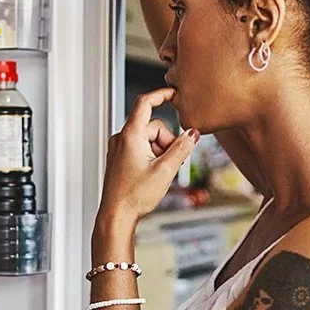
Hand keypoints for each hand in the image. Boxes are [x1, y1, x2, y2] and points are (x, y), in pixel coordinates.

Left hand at [98, 88, 199, 230]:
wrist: (116, 216)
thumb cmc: (134, 196)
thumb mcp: (165, 171)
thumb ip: (181, 149)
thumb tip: (193, 134)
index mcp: (130, 136)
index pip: (145, 103)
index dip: (161, 95)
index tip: (174, 93)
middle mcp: (122, 139)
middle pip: (153, 126)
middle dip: (168, 141)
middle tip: (173, 162)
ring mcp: (119, 148)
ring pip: (149, 139)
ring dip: (161, 151)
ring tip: (163, 171)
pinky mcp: (120, 158)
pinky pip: (142, 148)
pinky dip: (153, 156)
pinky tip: (155, 173)